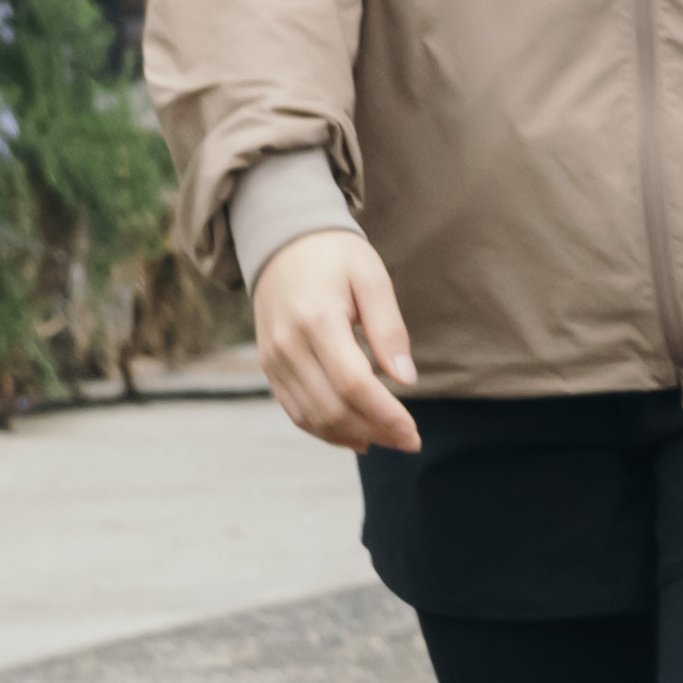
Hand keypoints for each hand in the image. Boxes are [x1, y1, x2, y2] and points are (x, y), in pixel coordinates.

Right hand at [249, 222, 418, 450]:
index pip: (353, 384)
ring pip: (311, 416)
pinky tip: (354, 436)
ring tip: (387, 440)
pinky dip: (324, 429)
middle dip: (373, 430)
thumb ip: (388, 329)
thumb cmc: (335, 255)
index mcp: (317, 320)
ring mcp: (273, 359)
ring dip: (350, 435)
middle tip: (408, 441)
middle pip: (331, 407)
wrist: (282, 241)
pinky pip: (295, 410)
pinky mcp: (269, 366)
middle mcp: (288, 345)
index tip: (412, 433)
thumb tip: (405, 380)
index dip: (384, 414)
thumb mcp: (372, 277)